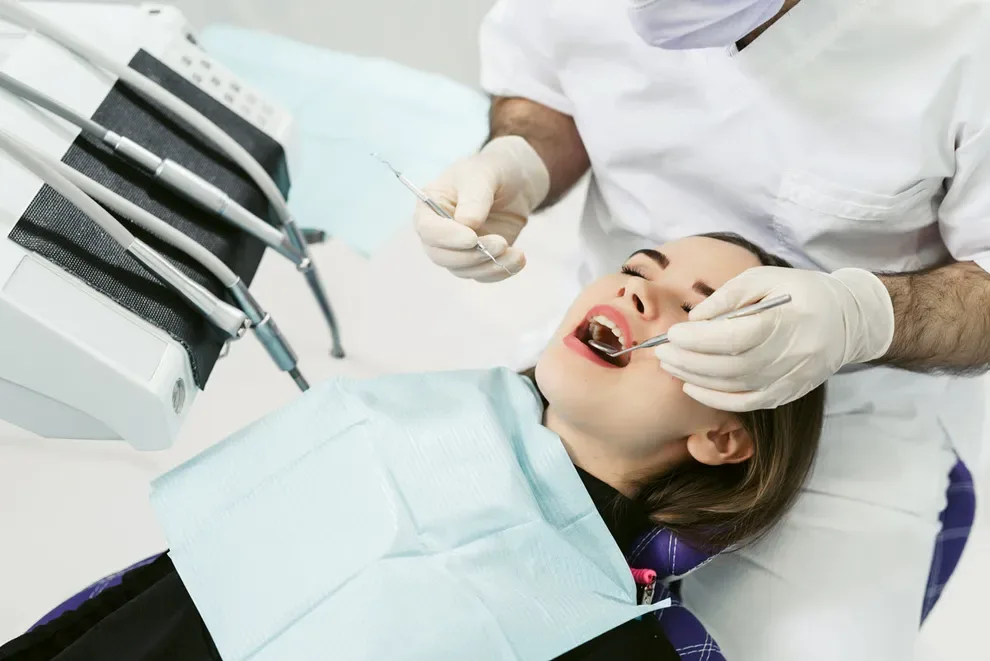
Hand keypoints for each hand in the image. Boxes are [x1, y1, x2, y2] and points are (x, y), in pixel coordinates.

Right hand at [414, 136, 549, 281]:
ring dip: (489, 266)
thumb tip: (466, 224)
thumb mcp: (484, 174)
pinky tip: (518, 258)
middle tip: (500, 244)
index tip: (472, 238)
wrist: (516, 182)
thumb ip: (474, 197)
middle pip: (441, 256)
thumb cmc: (492, 171)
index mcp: (430, 206)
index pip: (427, 229)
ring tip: (516, 253)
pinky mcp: (477, 259)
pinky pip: (483, 274)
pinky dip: (501, 271)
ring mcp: (457, 248)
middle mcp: (438, 232)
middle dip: (470, 256)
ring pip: (463, 270)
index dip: (447, 237)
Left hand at [654, 267, 895, 410]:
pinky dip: (714, 399)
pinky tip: (692, 386)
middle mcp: (790, 356)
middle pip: (729, 366)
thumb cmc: (801, 292)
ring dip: (694, 378)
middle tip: (660, 351)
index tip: (672, 332)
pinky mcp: (787, 393)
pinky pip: (745, 404)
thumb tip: (695, 319)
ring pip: (733, 387)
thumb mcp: (766, 278)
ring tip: (668, 364)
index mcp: (787, 322)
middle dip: (688, 360)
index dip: (700, 339)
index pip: (736, 337)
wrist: (849, 320)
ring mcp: (789, 380)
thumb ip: (728, 296)